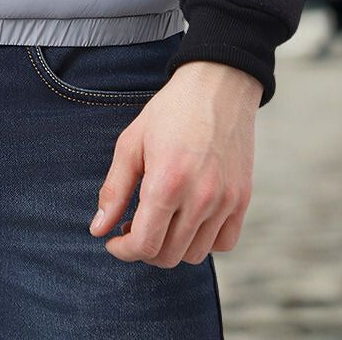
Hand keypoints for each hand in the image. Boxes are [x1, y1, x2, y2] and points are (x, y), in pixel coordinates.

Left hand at [88, 61, 260, 265]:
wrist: (219, 86)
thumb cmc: (170, 111)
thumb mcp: (131, 142)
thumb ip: (114, 189)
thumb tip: (98, 230)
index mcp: (167, 182)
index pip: (144, 243)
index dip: (123, 250)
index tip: (113, 241)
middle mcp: (200, 197)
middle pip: (168, 255)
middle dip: (144, 249)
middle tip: (133, 226)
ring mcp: (225, 201)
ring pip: (195, 254)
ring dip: (172, 246)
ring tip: (160, 220)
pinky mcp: (243, 199)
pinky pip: (224, 243)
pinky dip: (204, 241)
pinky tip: (189, 218)